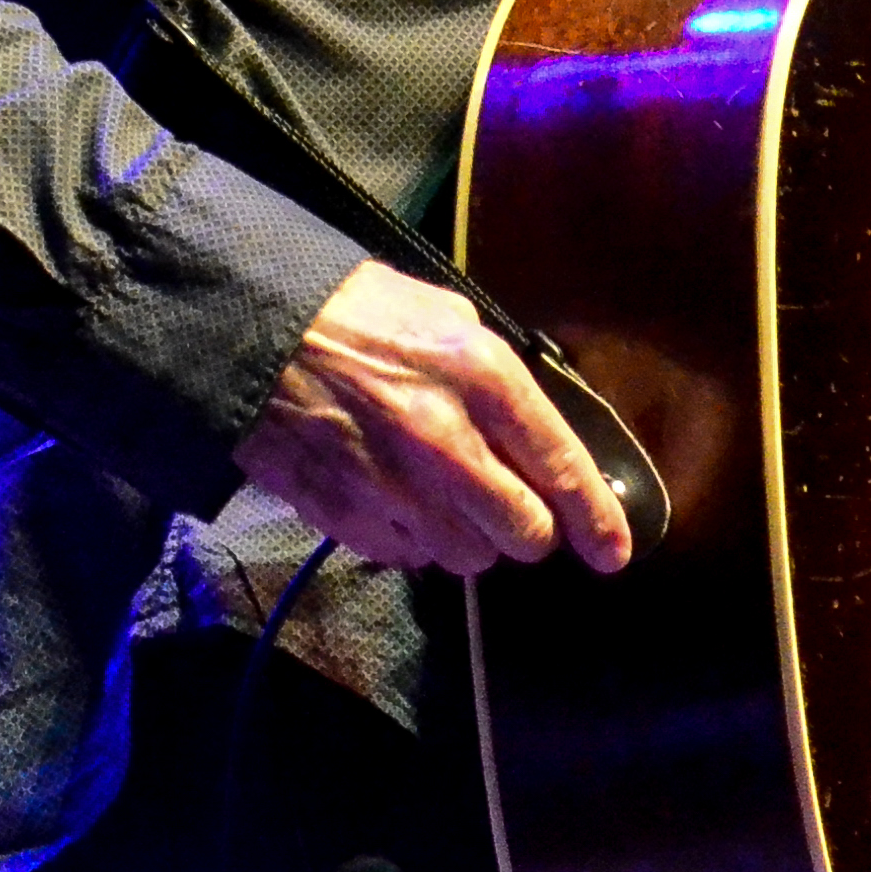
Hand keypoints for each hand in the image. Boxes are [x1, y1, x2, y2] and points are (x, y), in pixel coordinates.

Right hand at [235, 259, 632, 578]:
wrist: (257, 334)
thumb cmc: (360, 313)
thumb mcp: (449, 318)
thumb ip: (499, 379)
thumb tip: (535, 432)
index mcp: (484, 379)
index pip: (560, 466)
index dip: (596, 517)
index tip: (613, 551)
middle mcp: (448, 443)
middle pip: (524, 534)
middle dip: (531, 529)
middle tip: (518, 508)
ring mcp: (396, 489)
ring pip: (470, 557)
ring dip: (472, 536)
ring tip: (447, 493)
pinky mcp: (350, 519)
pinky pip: (410, 558)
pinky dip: (416, 540)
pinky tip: (399, 498)